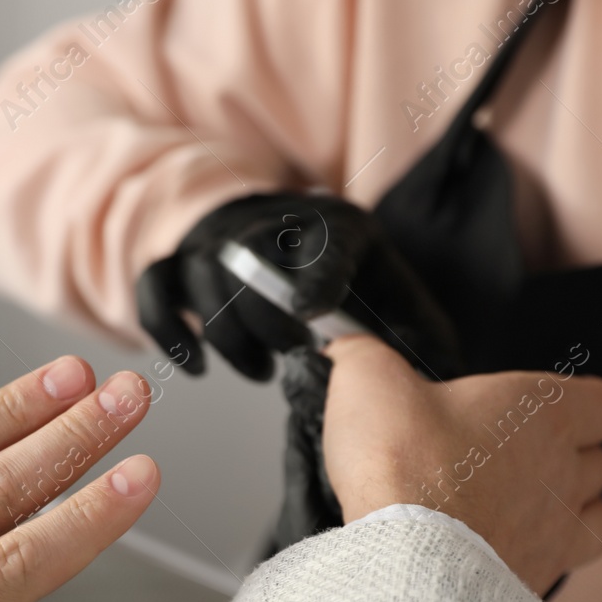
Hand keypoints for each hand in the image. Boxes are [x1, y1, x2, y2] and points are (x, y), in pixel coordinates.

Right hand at [135, 193, 460, 380]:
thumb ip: (418, 328)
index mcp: (335, 226)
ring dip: (229, 338)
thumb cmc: (341, 270)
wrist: (273, 224)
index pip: (324, 244)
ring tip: (261, 371)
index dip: (316, 277)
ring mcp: (216, 241)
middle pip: (253, 268)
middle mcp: (268, 223)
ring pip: (203, 283)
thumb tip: (447, 378)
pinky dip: (167, 331)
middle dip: (270, 324)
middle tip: (292, 355)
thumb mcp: (390, 284)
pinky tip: (197, 368)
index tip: (310, 315)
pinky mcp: (177, 261)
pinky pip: (154, 290)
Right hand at [321, 336, 601, 593]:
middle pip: (598, 461)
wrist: (406, 556)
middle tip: (515, 460)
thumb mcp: (369, 383)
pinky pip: (564, 567)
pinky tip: (506, 553)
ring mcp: (557, 530)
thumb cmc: (405, 466)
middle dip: (565, 458)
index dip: (579, 405)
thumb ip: (361, 357)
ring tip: (524, 508)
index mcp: (541, 411)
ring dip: (567, 510)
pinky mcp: (537, 578)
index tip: (545, 410)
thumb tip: (348, 350)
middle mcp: (563, 470)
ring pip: (596, 515)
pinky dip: (544, 557)